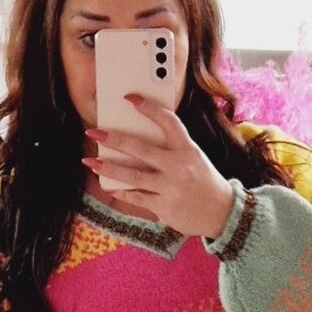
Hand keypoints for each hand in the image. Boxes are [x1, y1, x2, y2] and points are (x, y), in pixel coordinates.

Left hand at [86, 97, 236, 239]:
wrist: (221, 212)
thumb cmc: (202, 181)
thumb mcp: (193, 158)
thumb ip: (171, 149)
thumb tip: (137, 140)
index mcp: (188, 149)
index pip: (169, 122)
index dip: (150, 108)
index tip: (130, 99)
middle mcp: (179, 166)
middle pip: (141, 149)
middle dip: (115, 139)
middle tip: (94, 132)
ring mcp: (170, 187)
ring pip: (133, 176)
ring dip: (108, 168)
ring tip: (90, 161)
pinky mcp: (163, 206)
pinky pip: (135, 197)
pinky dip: (120, 191)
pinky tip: (107, 185)